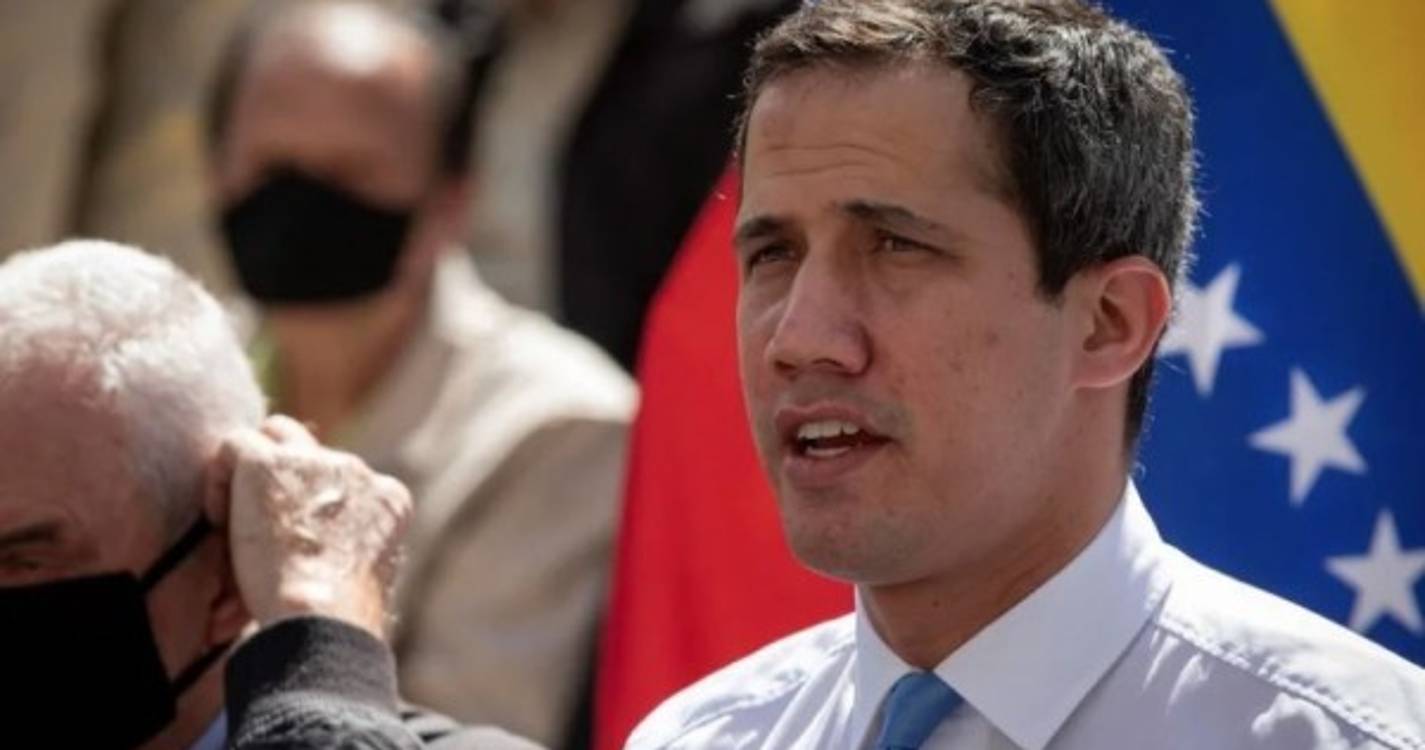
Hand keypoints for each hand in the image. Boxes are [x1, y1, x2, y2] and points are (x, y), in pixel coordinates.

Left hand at [205, 415, 412, 638]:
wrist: (323, 614)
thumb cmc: (335, 619)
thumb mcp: (356, 578)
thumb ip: (343, 549)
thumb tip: (315, 559)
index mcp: (389, 499)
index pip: (347, 481)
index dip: (314, 506)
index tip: (295, 543)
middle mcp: (358, 471)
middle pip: (312, 454)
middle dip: (286, 480)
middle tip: (260, 520)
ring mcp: (315, 461)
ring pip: (277, 437)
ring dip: (254, 478)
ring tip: (232, 526)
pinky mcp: (270, 462)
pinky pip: (237, 445)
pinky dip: (219, 478)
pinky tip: (217, 520)